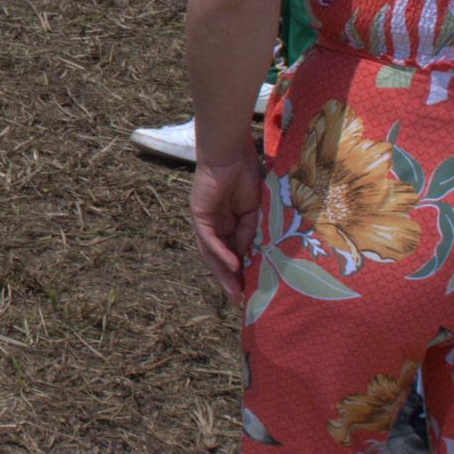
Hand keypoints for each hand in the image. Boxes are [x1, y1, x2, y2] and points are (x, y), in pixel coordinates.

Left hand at [191, 155, 265, 302]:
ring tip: (234, 292)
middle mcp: (214, 226)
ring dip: (223, 274)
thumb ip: (250, 232)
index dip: (240, 272)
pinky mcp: (199, 214)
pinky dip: (221, 253)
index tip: (250, 290)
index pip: (231, 253)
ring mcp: (205, 221)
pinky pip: (209, 239)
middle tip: (239, 301)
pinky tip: (233, 266)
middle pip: (218, 259)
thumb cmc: (245, 174)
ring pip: (211, 254)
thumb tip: (248, 256)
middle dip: (229, 280)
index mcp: (227, 224)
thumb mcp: (254, 211)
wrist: (232, 152)